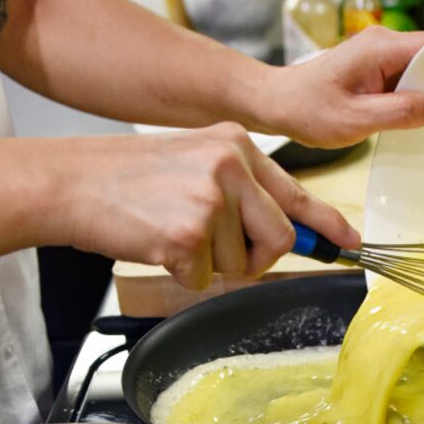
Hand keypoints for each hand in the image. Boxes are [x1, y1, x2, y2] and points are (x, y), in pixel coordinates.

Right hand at [65, 124, 360, 289]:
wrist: (73, 183)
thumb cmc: (131, 181)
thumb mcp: (196, 165)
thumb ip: (244, 194)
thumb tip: (290, 234)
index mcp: (237, 145)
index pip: (297, 193)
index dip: (327, 225)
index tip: (351, 243)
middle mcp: (230, 165)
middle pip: (280, 239)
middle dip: (255, 258)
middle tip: (217, 250)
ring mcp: (210, 199)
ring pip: (241, 265)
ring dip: (210, 265)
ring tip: (172, 233)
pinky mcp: (188, 234)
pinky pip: (204, 279)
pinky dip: (182, 275)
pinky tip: (157, 244)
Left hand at [268, 28, 423, 148]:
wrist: (279, 104)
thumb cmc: (307, 109)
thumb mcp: (355, 120)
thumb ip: (398, 113)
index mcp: (380, 48)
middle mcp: (382, 44)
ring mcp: (378, 56)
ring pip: (420, 69)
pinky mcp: (375, 70)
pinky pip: (405, 79)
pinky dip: (414, 98)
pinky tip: (417, 119)